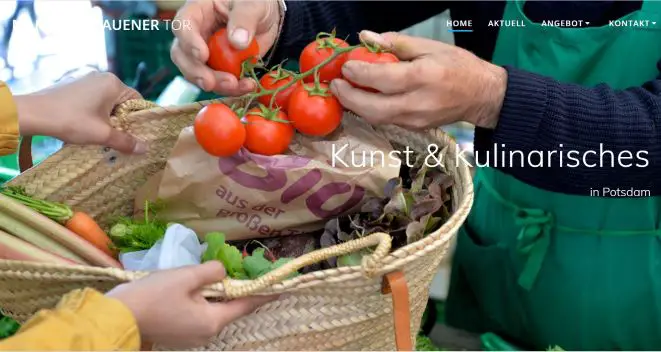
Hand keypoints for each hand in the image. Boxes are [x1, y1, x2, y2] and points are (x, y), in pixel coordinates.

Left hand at [15, 72, 146, 153]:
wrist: (33, 114)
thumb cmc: (71, 121)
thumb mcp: (101, 134)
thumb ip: (125, 141)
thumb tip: (145, 149)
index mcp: (113, 83)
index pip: (137, 101)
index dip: (138, 119)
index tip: (135, 134)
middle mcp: (102, 77)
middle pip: (122, 102)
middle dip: (121, 120)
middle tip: (119, 137)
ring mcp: (86, 80)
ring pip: (107, 102)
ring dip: (107, 118)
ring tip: (102, 134)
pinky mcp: (74, 86)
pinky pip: (93, 100)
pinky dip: (94, 113)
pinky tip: (87, 126)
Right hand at [106, 261, 275, 348]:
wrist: (117, 319)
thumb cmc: (153, 296)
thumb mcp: (186, 276)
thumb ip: (212, 271)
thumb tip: (224, 272)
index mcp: (213, 320)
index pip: (247, 304)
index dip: (265, 293)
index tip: (283, 285)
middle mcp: (207, 333)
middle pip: (230, 307)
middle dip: (237, 289)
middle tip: (245, 269)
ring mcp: (192, 337)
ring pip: (213, 310)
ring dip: (217, 294)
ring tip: (218, 275)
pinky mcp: (179, 334)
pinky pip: (199, 315)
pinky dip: (203, 301)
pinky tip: (197, 287)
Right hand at [170, 0, 281, 95]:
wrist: (269, 21)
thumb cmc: (256, 4)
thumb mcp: (254, 5)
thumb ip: (244, 19)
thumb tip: (237, 42)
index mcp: (198, 10)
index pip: (183, 25)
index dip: (189, 41)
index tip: (203, 55)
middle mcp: (196, 33)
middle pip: (182, 55)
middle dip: (196, 72)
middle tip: (211, 83)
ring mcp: (205, 53)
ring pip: (197, 73)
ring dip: (215, 84)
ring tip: (237, 86)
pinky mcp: (217, 68)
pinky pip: (218, 82)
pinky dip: (231, 89)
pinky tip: (247, 86)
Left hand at [329, 31, 507, 129]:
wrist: (481, 96)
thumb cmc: (458, 66)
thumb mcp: (430, 46)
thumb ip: (396, 44)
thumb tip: (366, 37)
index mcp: (424, 77)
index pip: (384, 79)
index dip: (360, 74)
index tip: (346, 66)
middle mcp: (418, 103)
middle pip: (374, 108)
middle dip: (350, 97)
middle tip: (336, 85)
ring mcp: (416, 120)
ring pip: (376, 118)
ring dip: (355, 106)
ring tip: (344, 91)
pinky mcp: (414, 128)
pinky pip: (385, 121)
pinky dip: (369, 110)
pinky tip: (362, 98)